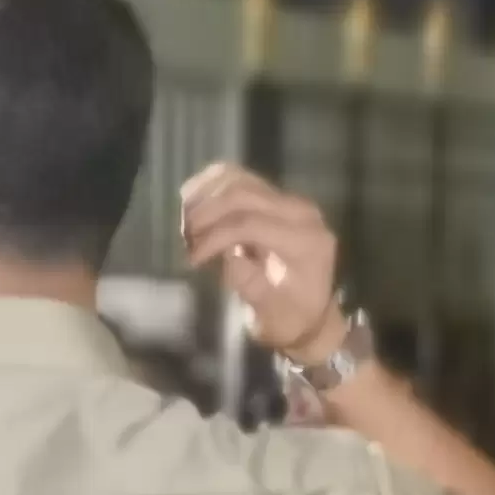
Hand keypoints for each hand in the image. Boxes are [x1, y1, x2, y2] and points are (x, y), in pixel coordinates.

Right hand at [179, 162, 346, 363]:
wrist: (310, 313)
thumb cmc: (290, 317)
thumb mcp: (269, 311)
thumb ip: (247, 281)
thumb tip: (225, 252)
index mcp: (306, 242)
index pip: (252, 224)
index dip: (214, 237)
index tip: (192, 258)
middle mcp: (302, 213)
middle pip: (242, 195)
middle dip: (205, 214)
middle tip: (185, 239)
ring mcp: (290, 200)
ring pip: (238, 179)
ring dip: (205, 197)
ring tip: (187, 225)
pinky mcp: (276, 196)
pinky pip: (239, 177)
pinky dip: (211, 186)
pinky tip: (192, 204)